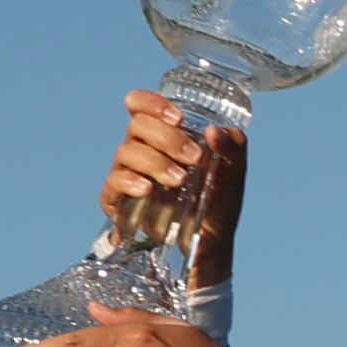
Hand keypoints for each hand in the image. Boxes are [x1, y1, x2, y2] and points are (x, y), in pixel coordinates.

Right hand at [102, 93, 246, 290]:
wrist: (210, 243)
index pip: (140, 105)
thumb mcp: (234, 174)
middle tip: (194, 157)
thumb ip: (234, 148)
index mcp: (163, 135)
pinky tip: (148, 190)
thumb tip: (217, 132)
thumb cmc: (218, 202)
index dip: (151, 103)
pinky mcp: (118, 200)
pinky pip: (112, 183)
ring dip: (155, 162)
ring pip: (126, 152)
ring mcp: (127, 174)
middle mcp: (141, 149)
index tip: (178, 117)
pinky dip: (129, 182)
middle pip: (137, 125)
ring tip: (180, 180)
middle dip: (167, 138)